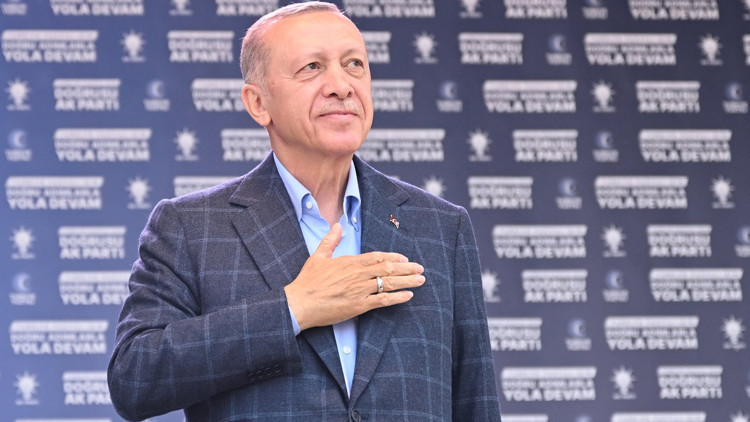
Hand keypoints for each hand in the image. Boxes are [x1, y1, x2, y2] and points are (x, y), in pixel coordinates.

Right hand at [284, 223, 424, 330]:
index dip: (393, 257)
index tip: (405, 259)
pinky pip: (383, 300)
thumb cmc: (308, 281)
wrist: (300, 303)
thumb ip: (330, 241)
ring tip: (420, 280)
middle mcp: (358, 274)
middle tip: (420, 268)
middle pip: (388, 269)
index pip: (377, 257)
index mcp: (350, 262)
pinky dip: (397, 297)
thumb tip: (337, 226)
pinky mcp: (359, 305)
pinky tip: (408, 296)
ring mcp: (360, 290)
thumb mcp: (318, 256)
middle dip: (406, 268)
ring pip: (389, 284)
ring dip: (407, 281)